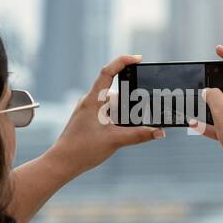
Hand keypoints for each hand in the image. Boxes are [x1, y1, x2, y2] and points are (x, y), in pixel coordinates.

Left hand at [48, 53, 164, 177]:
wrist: (62, 163)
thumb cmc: (82, 150)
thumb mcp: (115, 141)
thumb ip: (139, 135)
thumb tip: (160, 132)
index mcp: (93, 100)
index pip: (108, 72)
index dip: (123, 61)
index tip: (139, 59)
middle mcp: (90, 102)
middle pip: (115, 92)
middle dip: (130, 101)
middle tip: (141, 112)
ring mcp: (89, 110)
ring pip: (112, 105)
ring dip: (124, 113)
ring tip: (129, 127)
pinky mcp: (89, 120)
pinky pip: (107, 113)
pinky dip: (117, 119)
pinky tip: (121, 132)